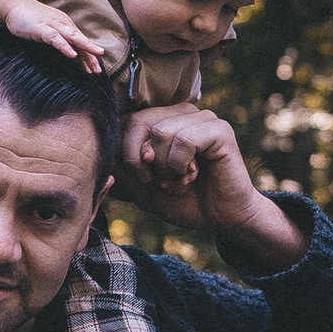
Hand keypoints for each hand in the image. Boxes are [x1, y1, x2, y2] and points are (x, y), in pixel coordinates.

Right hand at [0, 0, 112, 73]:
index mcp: (65, 26)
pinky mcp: (42, 28)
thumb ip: (58, 40)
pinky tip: (72, 54)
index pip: (80, 42)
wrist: (15, 5)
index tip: (96, 69)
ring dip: (84, 47)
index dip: (89, 55)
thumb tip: (68, 54)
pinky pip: (55, 38)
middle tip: (98, 69)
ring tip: (94, 56)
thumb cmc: (31, 19)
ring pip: (72, 36)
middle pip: (80, 40)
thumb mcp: (48, 30)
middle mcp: (62, 24)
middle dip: (91, 53)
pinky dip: (64, 46)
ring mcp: (52, 25)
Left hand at [120, 106, 305, 273]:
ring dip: (165, 169)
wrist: (221, 219)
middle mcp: (179, 112)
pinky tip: (192, 176)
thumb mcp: (143, 186)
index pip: (124, 122)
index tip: (142, 179)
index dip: (124, 155)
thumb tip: (111, 145)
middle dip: (140, 162)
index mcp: (161, 119)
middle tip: (161, 182)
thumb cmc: (184, 200)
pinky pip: (183, 140)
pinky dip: (181, 166)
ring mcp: (201, 117)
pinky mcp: (218, 129)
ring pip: (160, 133)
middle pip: (137, 122)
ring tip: (181, 181)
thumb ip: (123, 165)